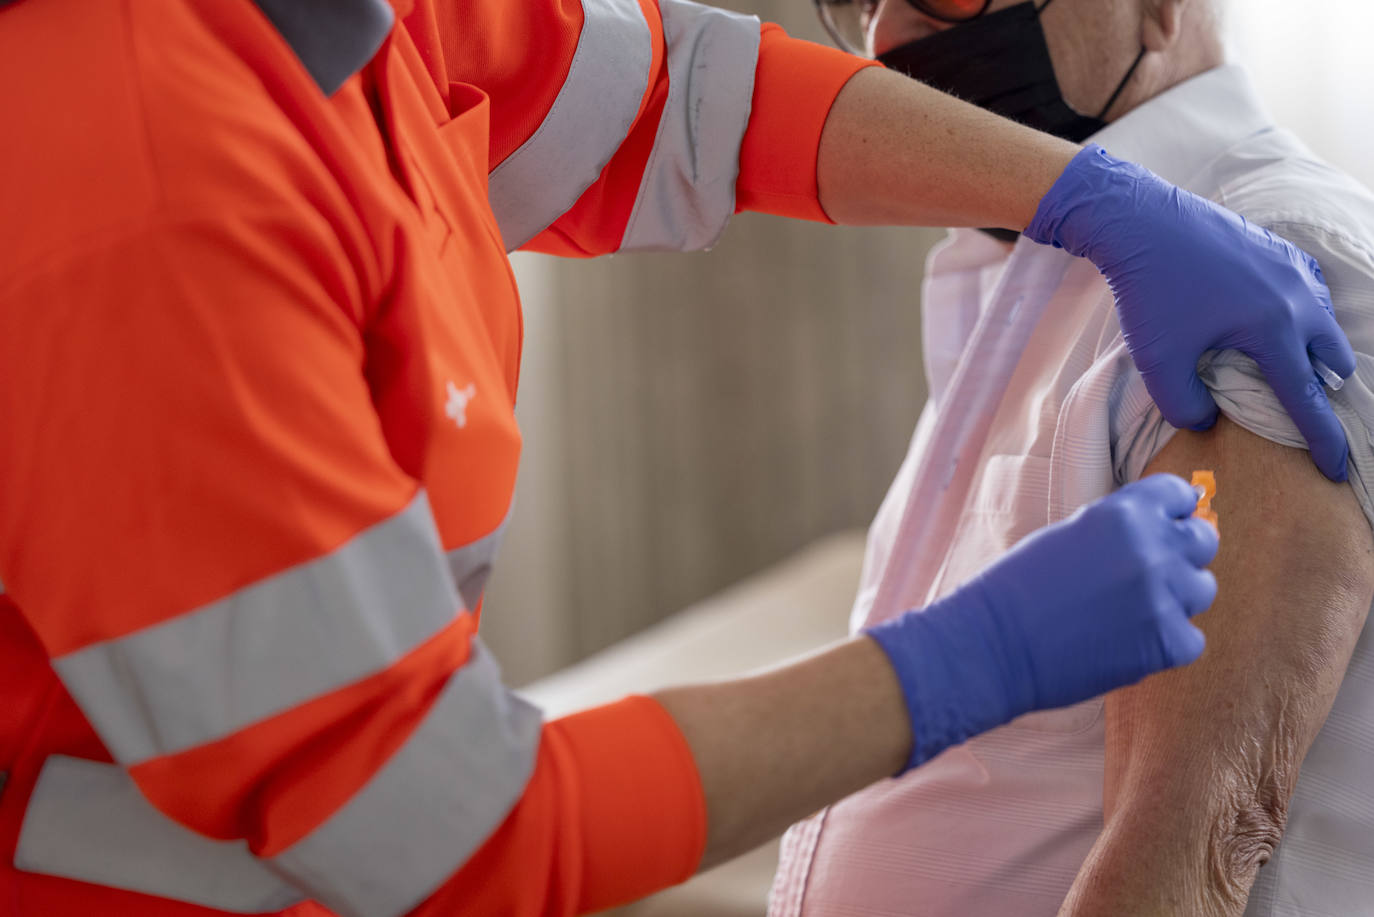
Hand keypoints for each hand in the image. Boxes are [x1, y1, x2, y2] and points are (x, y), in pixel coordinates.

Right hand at [865, 475, 1217, 772]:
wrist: (994, 644)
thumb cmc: (1018, 587)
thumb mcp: (1071, 534)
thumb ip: (1120, 530)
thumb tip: (1161, 532)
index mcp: (1125, 513)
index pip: (1180, 495)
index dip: (1172, 513)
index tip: (1164, 528)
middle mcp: (1153, 548)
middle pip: (1204, 541)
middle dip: (1181, 555)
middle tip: (1149, 576)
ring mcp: (1165, 597)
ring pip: (1202, 590)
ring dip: (1176, 599)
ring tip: (1132, 613)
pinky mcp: (1168, 643)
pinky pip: (1191, 638)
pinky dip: (1166, 643)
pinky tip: (1129, 644)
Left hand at [1026, 145, 1355, 481]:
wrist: (1142, 221)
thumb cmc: (1149, 292)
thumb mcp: (1158, 362)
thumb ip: (1186, 406)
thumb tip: (1208, 421)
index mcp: (1275, 330)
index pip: (1306, 399)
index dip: (1323, 440)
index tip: (1335, 470)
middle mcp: (1298, 299)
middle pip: (1331, 360)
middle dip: (1320, 390)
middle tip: (1292, 409)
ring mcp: (1294, 271)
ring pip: (1324, 325)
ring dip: (1312, 352)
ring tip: (1280, 369)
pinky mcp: (1281, 252)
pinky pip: (1310, 294)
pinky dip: (1301, 318)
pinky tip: (1269, 324)